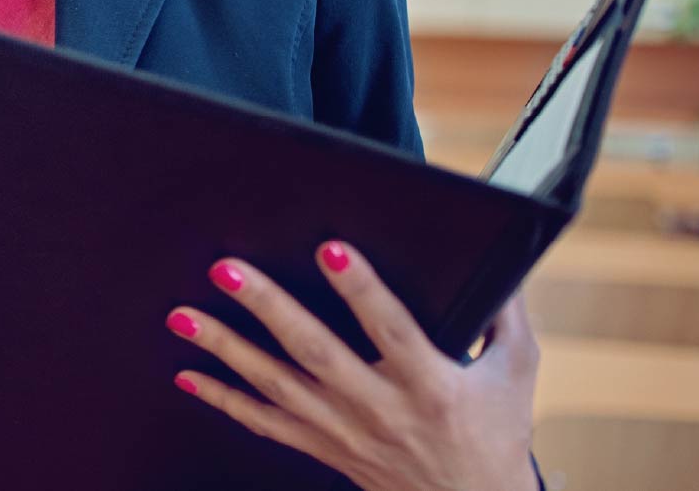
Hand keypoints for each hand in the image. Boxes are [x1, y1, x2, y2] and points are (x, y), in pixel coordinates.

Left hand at [167, 241, 539, 490]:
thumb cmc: (495, 432)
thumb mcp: (516, 372)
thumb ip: (505, 314)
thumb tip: (502, 259)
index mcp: (429, 383)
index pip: (390, 329)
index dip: (360, 289)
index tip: (330, 249)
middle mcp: (379, 408)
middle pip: (314, 352)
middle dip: (267, 308)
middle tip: (226, 269)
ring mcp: (343, 432)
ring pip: (275, 386)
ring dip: (224, 348)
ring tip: (182, 315)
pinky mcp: (322, 448)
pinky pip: (263, 424)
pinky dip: (222, 400)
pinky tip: (187, 374)